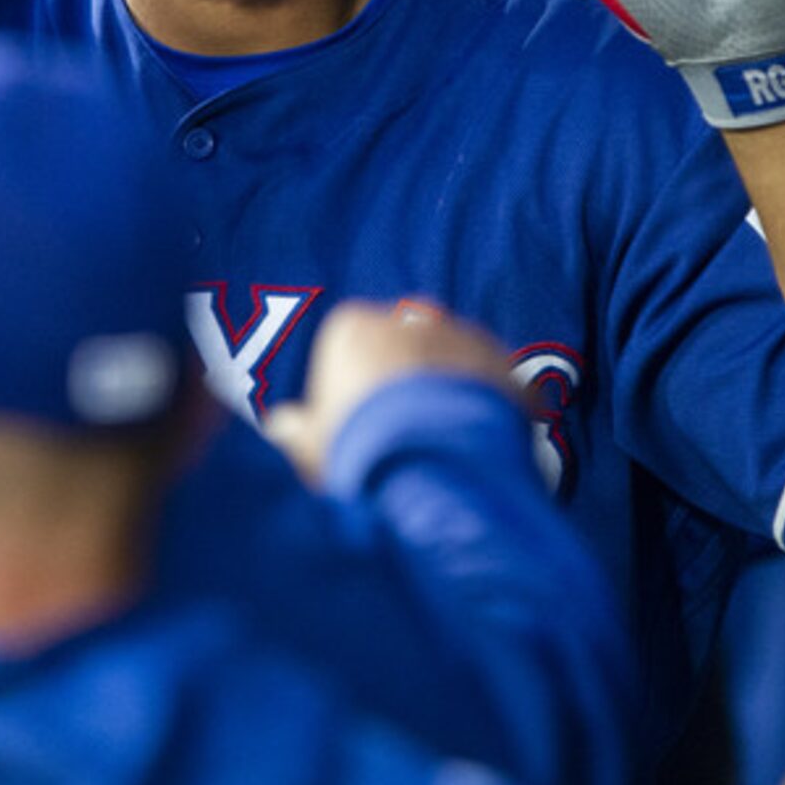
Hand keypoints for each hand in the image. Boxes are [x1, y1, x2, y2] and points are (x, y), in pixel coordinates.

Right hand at [262, 299, 521, 483]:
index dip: (353, 379)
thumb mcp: (312, 448)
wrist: (431, 463)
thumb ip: (296, 430)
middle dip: (405, 376)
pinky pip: (494, 382)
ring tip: (443, 440)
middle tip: (402, 428)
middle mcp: (410, 320)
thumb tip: (281, 426)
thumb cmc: (358, 450)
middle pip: (404, 343)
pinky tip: (480, 444)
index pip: (350, 341)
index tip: (355, 417)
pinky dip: (489, 405)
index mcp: (354, 328)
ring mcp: (462, 337)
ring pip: (452, 357)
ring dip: (448, 387)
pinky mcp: (504, 364)